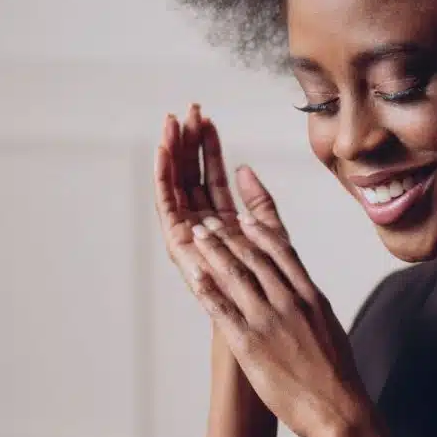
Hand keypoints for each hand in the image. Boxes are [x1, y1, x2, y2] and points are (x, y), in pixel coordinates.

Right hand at [155, 103, 290, 288]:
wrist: (264, 326)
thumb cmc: (272, 292)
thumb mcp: (273, 238)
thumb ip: (261, 205)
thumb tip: (245, 169)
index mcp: (223, 223)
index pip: (211, 176)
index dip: (208, 147)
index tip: (206, 117)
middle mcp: (202, 227)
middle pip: (190, 177)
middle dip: (188, 143)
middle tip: (187, 110)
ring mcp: (188, 236)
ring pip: (176, 186)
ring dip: (171, 154)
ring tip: (171, 123)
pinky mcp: (178, 245)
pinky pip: (166, 205)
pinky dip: (162, 177)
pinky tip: (162, 152)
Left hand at [173, 173, 369, 436]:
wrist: (338, 408)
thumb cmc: (337, 376)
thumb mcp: (330, 329)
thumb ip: (312, 309)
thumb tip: (303, 298)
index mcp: (311, 298)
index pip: (283, 254)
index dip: (261, 232)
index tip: (245, 218)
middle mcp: (290, 302)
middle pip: (254, 258)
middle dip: (228, 236)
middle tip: (209, 222)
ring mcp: (268, 321)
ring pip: (236, 276)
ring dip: (213, 252)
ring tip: (198, 237)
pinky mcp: (250, 344)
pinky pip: (222, 310)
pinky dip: (206, 289)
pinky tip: (194, 275)